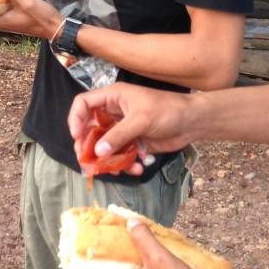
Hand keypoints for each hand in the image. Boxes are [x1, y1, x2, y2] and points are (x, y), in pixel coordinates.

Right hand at [68, 83, 193, 157]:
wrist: (193, 122)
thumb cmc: (168, 110)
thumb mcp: (141, 120)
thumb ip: (119, 136)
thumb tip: (98, 152)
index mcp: (113, 97)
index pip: (83, 104)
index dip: (75, 119)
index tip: (76, 136)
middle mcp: (114, 112)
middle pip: (90, 129)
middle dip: (88, 146)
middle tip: (87, 161)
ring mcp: (123, 129)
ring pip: (104, 146)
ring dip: (107, 160)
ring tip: (114, 171)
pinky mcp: (133, 142)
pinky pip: (120, 155)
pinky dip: (125, 164)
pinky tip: (137, 168)